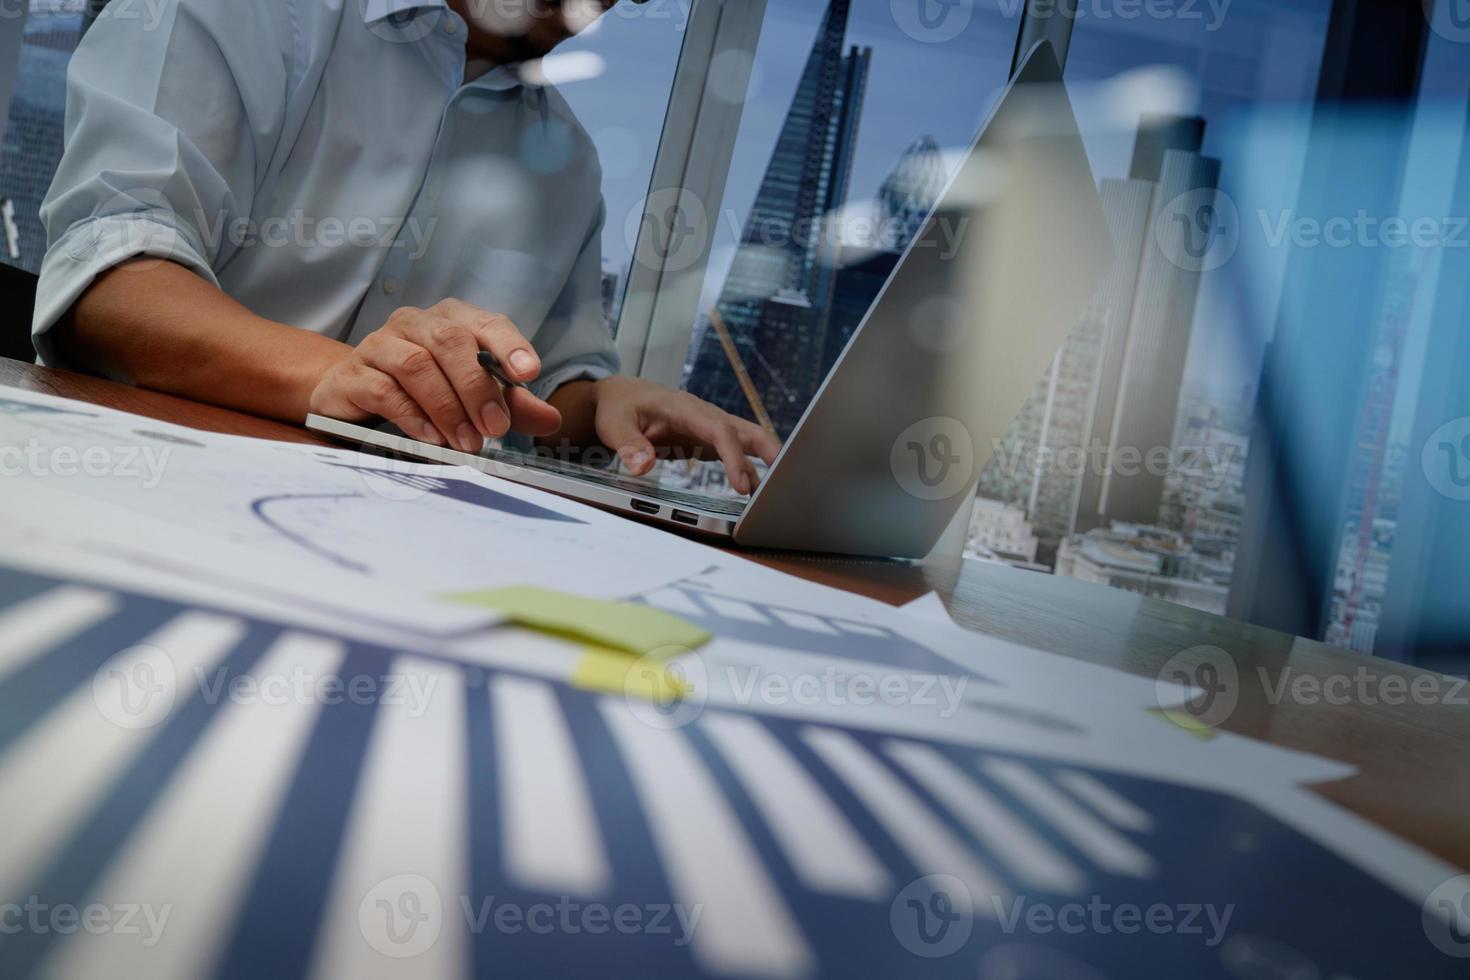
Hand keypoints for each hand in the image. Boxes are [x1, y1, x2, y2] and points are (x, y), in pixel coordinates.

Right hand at [308, 300, 561, 451]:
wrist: (356, 392)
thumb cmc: (426, 388)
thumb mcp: (474, 396)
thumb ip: (512, 405)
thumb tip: (551, 419)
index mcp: (452, 320)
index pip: (486, 324)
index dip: (509, 346)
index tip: (529, 373)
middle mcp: (416, 323)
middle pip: (451, 342)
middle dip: (478, 387)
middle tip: (496, 428)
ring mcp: (380, 344)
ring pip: (416, 364)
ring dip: (447, 407)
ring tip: (467, 442)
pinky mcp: (354, 374)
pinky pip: (383, 390)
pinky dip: (412, 416)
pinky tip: (432, 438)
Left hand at [591, 377, 781, 494]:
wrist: (620, 396)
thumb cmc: (619, 406)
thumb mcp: (613, 424)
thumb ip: (629, 445)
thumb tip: (643, 466)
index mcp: (685, 408)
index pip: (719, 430)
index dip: (734, 457)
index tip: (741, 486)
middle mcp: (704, 415)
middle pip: (747, 430)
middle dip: (772, 453)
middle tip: (787, 481)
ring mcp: (709, 427)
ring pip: (748, 441)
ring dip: (767, 463)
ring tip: (778, 494)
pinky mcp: (708, 440)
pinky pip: (736, 453)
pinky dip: (750, 469)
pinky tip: (757, 492)